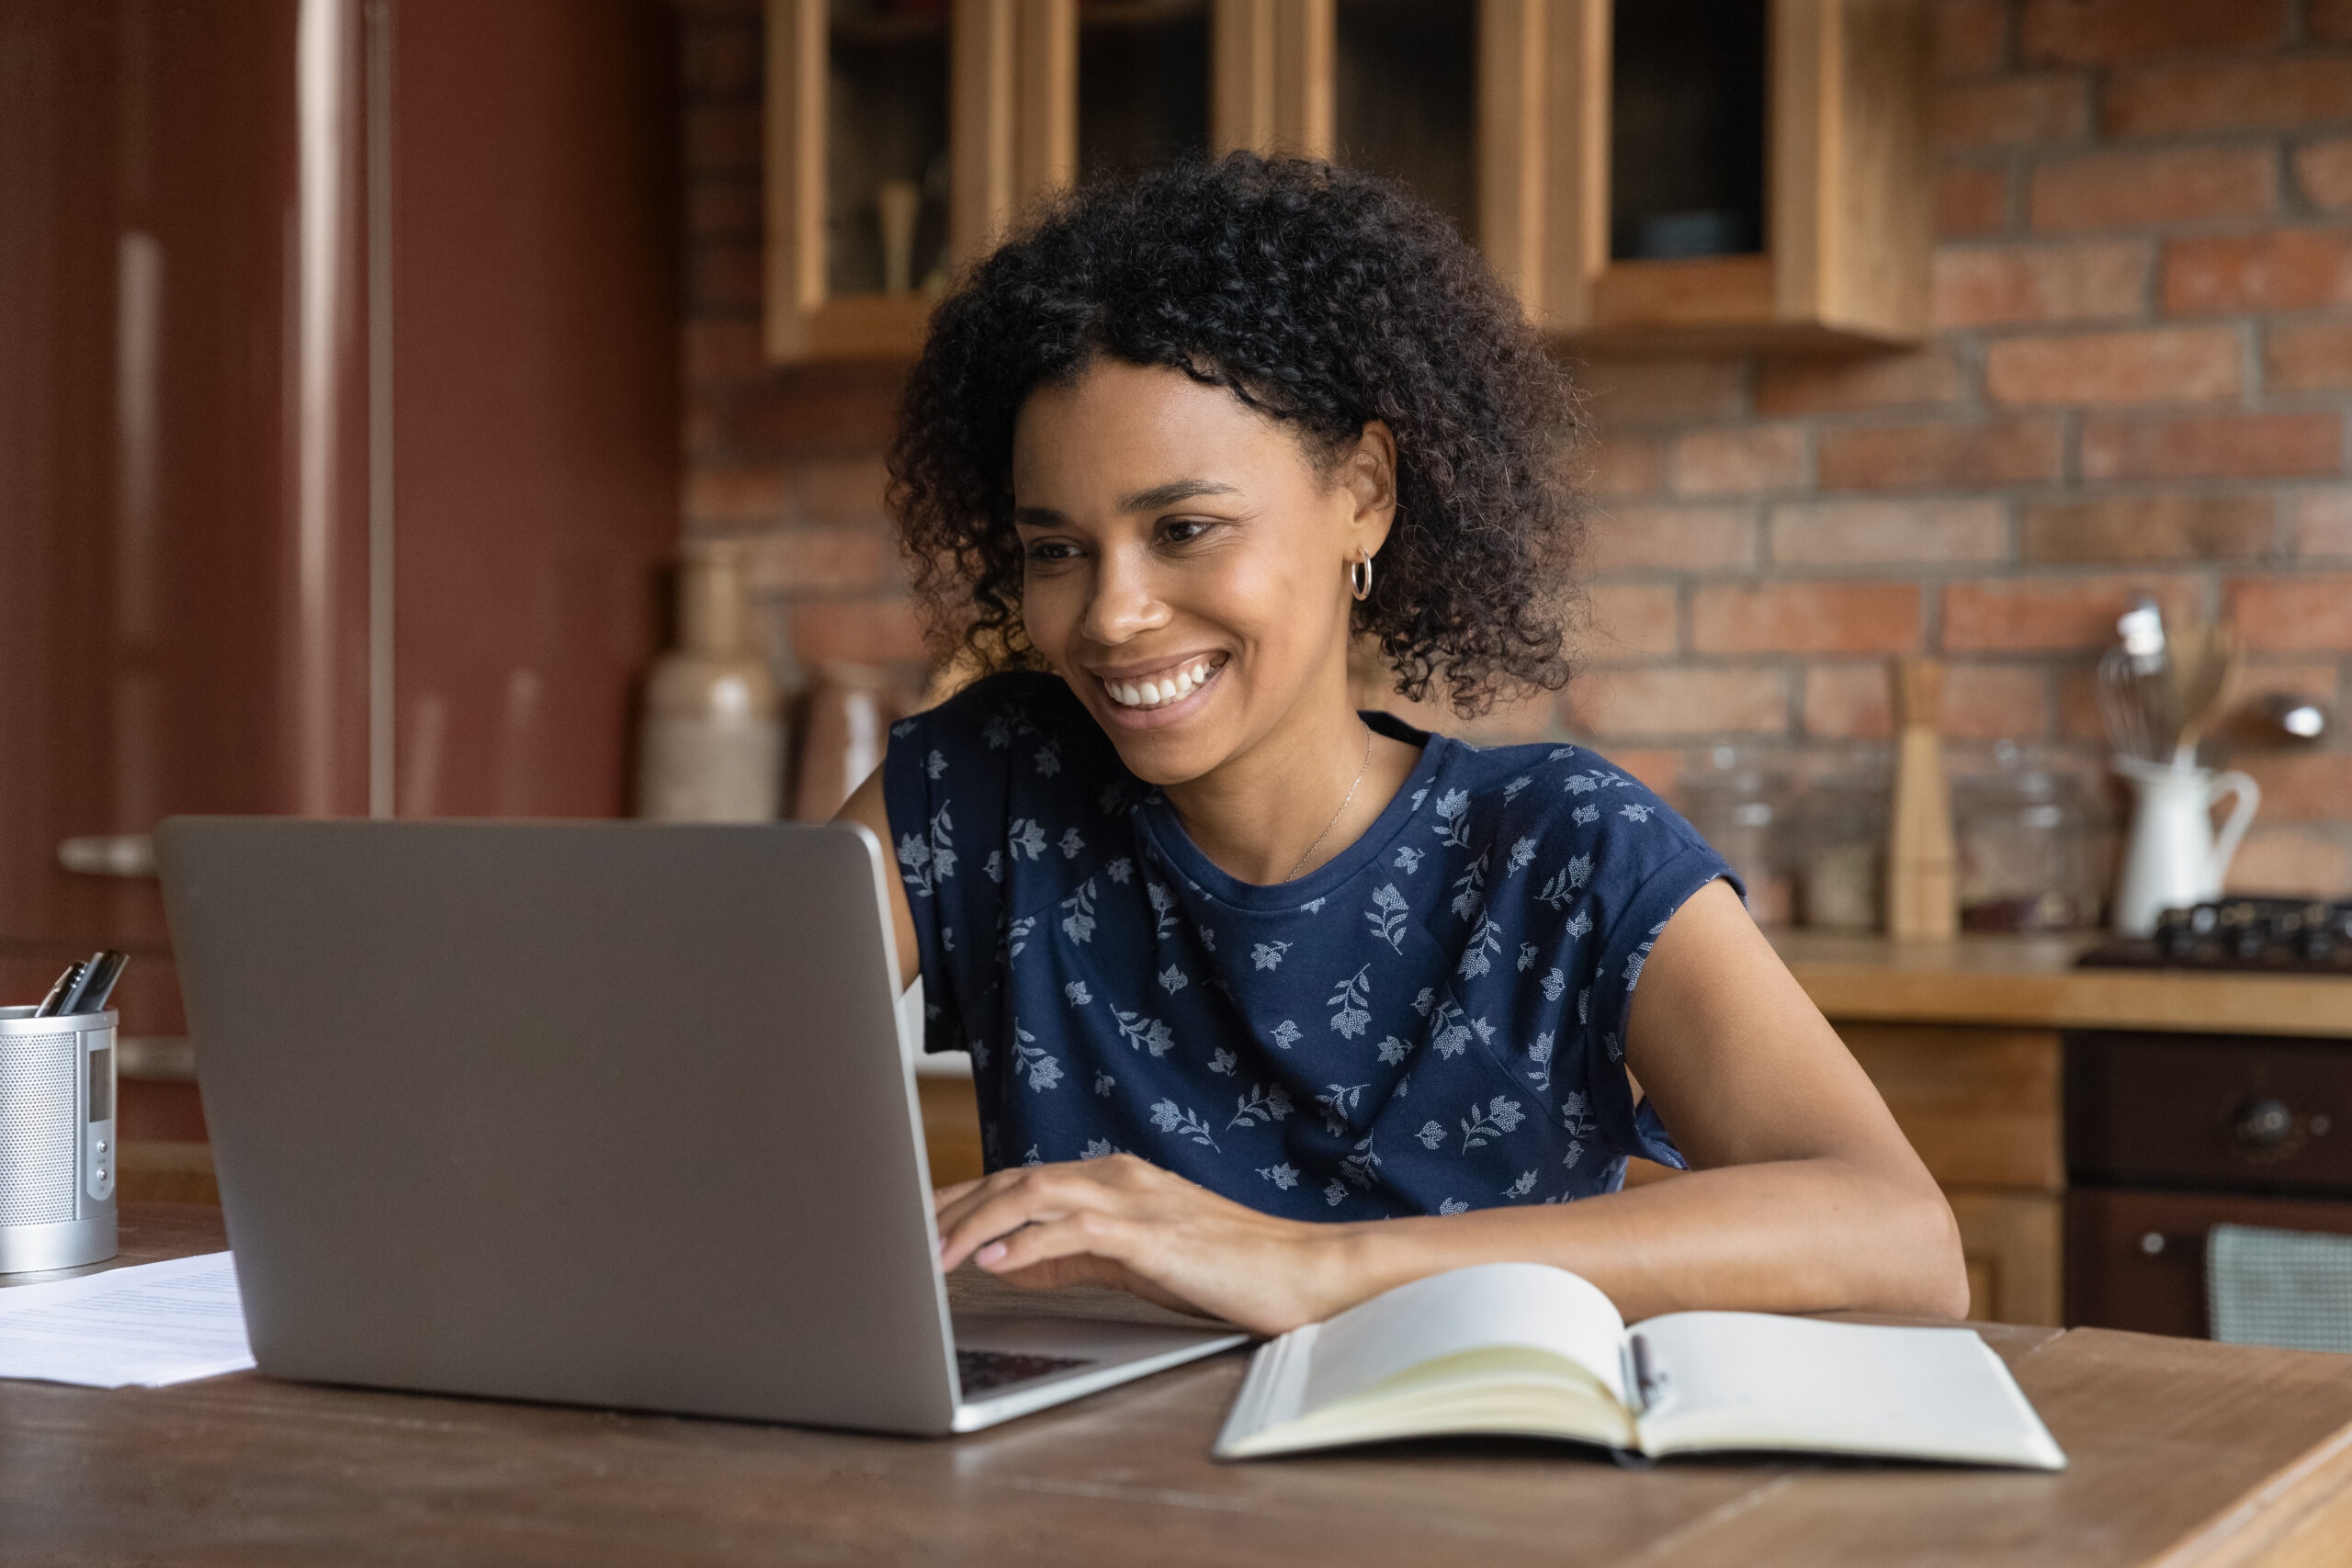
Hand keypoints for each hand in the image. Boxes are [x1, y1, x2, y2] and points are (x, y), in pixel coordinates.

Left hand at [933, 1154, 1357, 1334]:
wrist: (1305, 1272)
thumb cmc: (1228, 1269)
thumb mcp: (1135, 1262)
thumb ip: (1071, 1255)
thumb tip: (1005, 1259)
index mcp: (1112, 1179)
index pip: (1018, 1181)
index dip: (961, 1199)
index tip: (915, 1220)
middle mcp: (1116, 1176)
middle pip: (1012, 1180)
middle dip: (951, 1208)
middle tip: (901, 1236)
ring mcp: (1134, 1199)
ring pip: (1033, 1195)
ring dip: (976, 1224)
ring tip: (933, 1255)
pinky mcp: (1152, 1232)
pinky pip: (1077, 1230)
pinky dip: (1030, 1242)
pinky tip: (994, 1262)